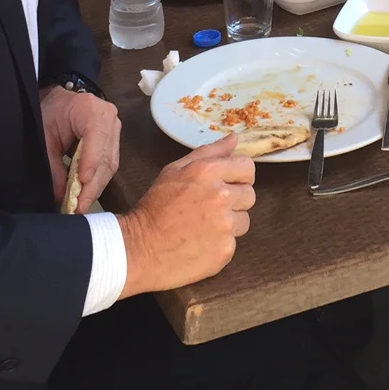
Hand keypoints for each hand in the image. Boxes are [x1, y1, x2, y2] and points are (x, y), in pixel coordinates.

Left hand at [40, 85, 120, 210]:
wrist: (62, 102)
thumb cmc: (52, 113)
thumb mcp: (45, 136)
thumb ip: (53, 165)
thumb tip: (61, 194)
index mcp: (91, 109)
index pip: (96, 137)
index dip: (91, 161)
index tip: (82, 182)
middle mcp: (109, 118)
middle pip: (106, 155)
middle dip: (93, 184)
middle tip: (80, 206)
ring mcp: (115, 129)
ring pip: (111, 164)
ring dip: (97, 187)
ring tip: (83, 204)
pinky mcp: (115, 140)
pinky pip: (110, 164)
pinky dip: (99, 181)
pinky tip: (88, 194)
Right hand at [118, 135, 255, 297]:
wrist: (139, 249)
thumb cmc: (155, 207)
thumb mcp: (175, 171)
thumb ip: (209, 152)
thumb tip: (234, 139)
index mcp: (209, 172)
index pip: (247, 167)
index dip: (239, 176)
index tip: (228, 184)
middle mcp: (221, 196)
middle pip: (249, 195)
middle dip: (234, 200)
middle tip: (210, 208)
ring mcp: (225, 226)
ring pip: (244, 220)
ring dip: (229, 223)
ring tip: (204, 227)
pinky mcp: (225, 250)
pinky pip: (233, 243)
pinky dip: (220, 244)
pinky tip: (201, 243)